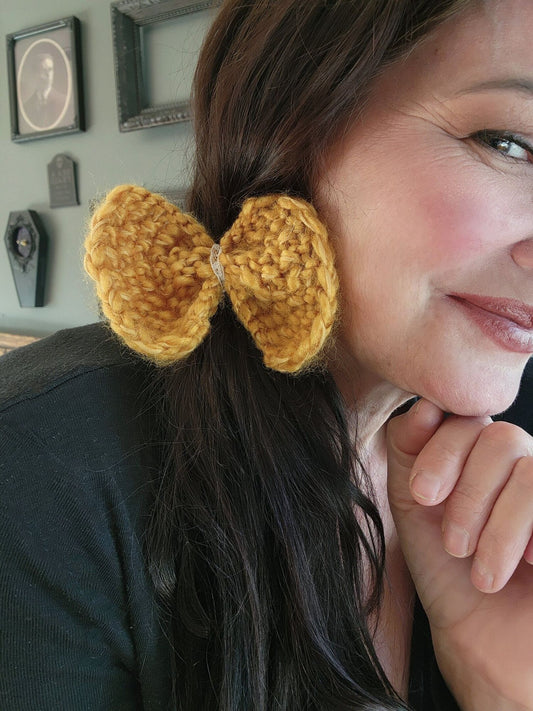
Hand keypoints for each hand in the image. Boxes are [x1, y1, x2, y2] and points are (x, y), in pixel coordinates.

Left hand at [387, 399, 532, 709]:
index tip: (422, 494)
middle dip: (468, 492)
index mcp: (479, 457)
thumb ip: (409, 454)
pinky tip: (528, 565)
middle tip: (454, 544)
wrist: (486, 645)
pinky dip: (529, 532)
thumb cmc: (449, 575)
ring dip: (497, 525)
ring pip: (530, 467)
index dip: (441, 448)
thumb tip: (421, 408)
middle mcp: (520, 466)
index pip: (467, 418)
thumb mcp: (415, 509)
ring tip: (482, 572)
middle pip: (501, 437)